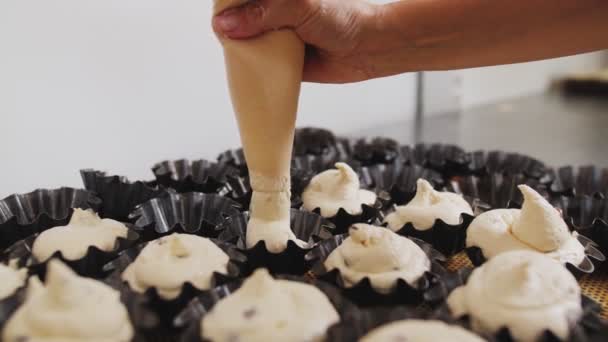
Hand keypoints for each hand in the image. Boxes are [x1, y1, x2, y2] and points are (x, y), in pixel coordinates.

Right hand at [212, 0, 383, 83]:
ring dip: (238, 50)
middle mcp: (272, 11)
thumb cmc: (342, 18)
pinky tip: (244, 73)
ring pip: (244, 42)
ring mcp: (275, 35)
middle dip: (230, 27)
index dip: (226, 6)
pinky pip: (258, 65)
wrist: (370, 48)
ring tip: (234, 55)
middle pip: (237, 17)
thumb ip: (263, 12)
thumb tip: (225, 24)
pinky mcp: (279, 60)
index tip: (220, 17)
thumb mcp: (300, 7)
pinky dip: (251, 70)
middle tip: (225, 37)